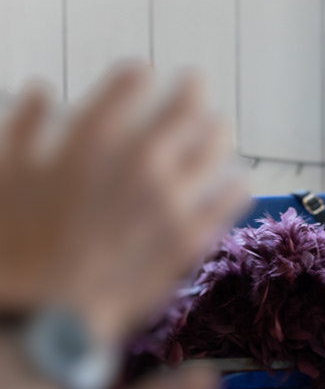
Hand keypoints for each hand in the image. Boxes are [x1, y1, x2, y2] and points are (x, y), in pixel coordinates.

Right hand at [0, 65, 247, 343]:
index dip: (137, 76)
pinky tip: (238, 179)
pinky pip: (232, 198)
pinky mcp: (192, 238)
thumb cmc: (15, 245)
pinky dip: (237, 183)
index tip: (142, 74)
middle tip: (195, 85)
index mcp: (92, 137)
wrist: (44, 314)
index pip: (133, 82)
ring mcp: (172, 200)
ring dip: (217, 131)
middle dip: (191, 90)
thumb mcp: (4, 173)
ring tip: (218, 126)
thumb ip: (25, 127)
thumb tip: (40, 92)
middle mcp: (140, 161)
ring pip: (216, 146)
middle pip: (186, 107)